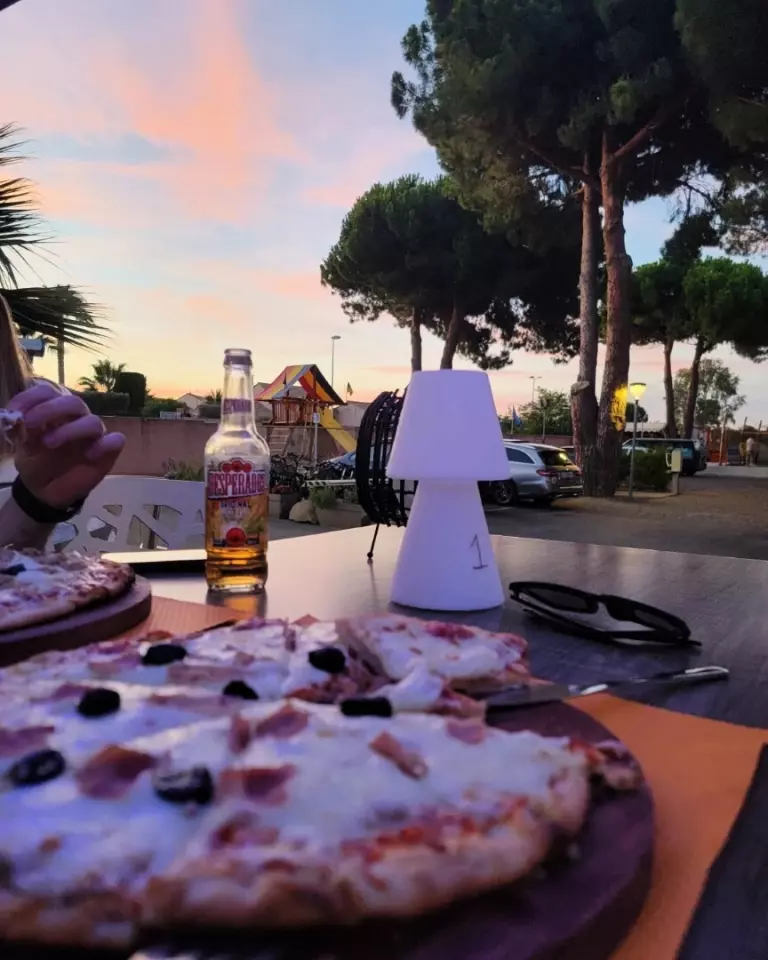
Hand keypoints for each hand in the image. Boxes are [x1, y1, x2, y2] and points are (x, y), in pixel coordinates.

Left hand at [9, 383, 125, 509]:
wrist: (45, 491)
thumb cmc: (36, 462)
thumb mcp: (22, 446)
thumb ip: (22, 430)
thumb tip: (17, 418)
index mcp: (55, 411)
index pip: (48, 392)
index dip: (31, 398)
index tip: (14, 412)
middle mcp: (76, 418)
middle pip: (73, 402)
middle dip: (50, 410)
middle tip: (30, 424)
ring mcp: (93, 435)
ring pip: (92, 422)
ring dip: (70, 430)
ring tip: (49, 443)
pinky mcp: (106, 452)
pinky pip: (116, 441)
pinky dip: (106, 444)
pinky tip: (90, 455)